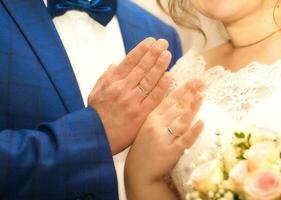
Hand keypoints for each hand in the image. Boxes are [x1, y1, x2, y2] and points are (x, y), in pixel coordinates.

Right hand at [88, 38, 172, 154]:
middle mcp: (123, 89)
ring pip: (149, 80)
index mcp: (112, 82)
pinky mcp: (140, 114)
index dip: (141, 50)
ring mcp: (132, 101)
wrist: (96, 137)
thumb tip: (114, 64)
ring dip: (159, 66)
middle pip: (141, 68)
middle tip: (163, 43)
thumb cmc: (95, 115)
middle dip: (153, 53)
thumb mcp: (94, 93)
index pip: (129, 61)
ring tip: (167, 54)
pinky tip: (168, 76)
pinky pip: (153, 98)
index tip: (151, 41)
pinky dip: (161, 86)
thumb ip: (105, 77)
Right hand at [125, 80, 203, 190]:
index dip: (182, 90)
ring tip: (202, 96)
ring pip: (181, 120)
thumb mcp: (145, 127)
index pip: (168, 100)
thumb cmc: (142, 148)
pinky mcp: (171, 152)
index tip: (193, 81)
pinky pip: (184, 140)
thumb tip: (173, 103)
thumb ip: (157, 115)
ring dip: (192, 108)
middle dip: (190, 94)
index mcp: (150, 118)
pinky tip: (202, 123)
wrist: (139, 172)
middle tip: (202, 83)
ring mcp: (164, 139)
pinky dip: (193, 131)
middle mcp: (157, 126)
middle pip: (176, 107)